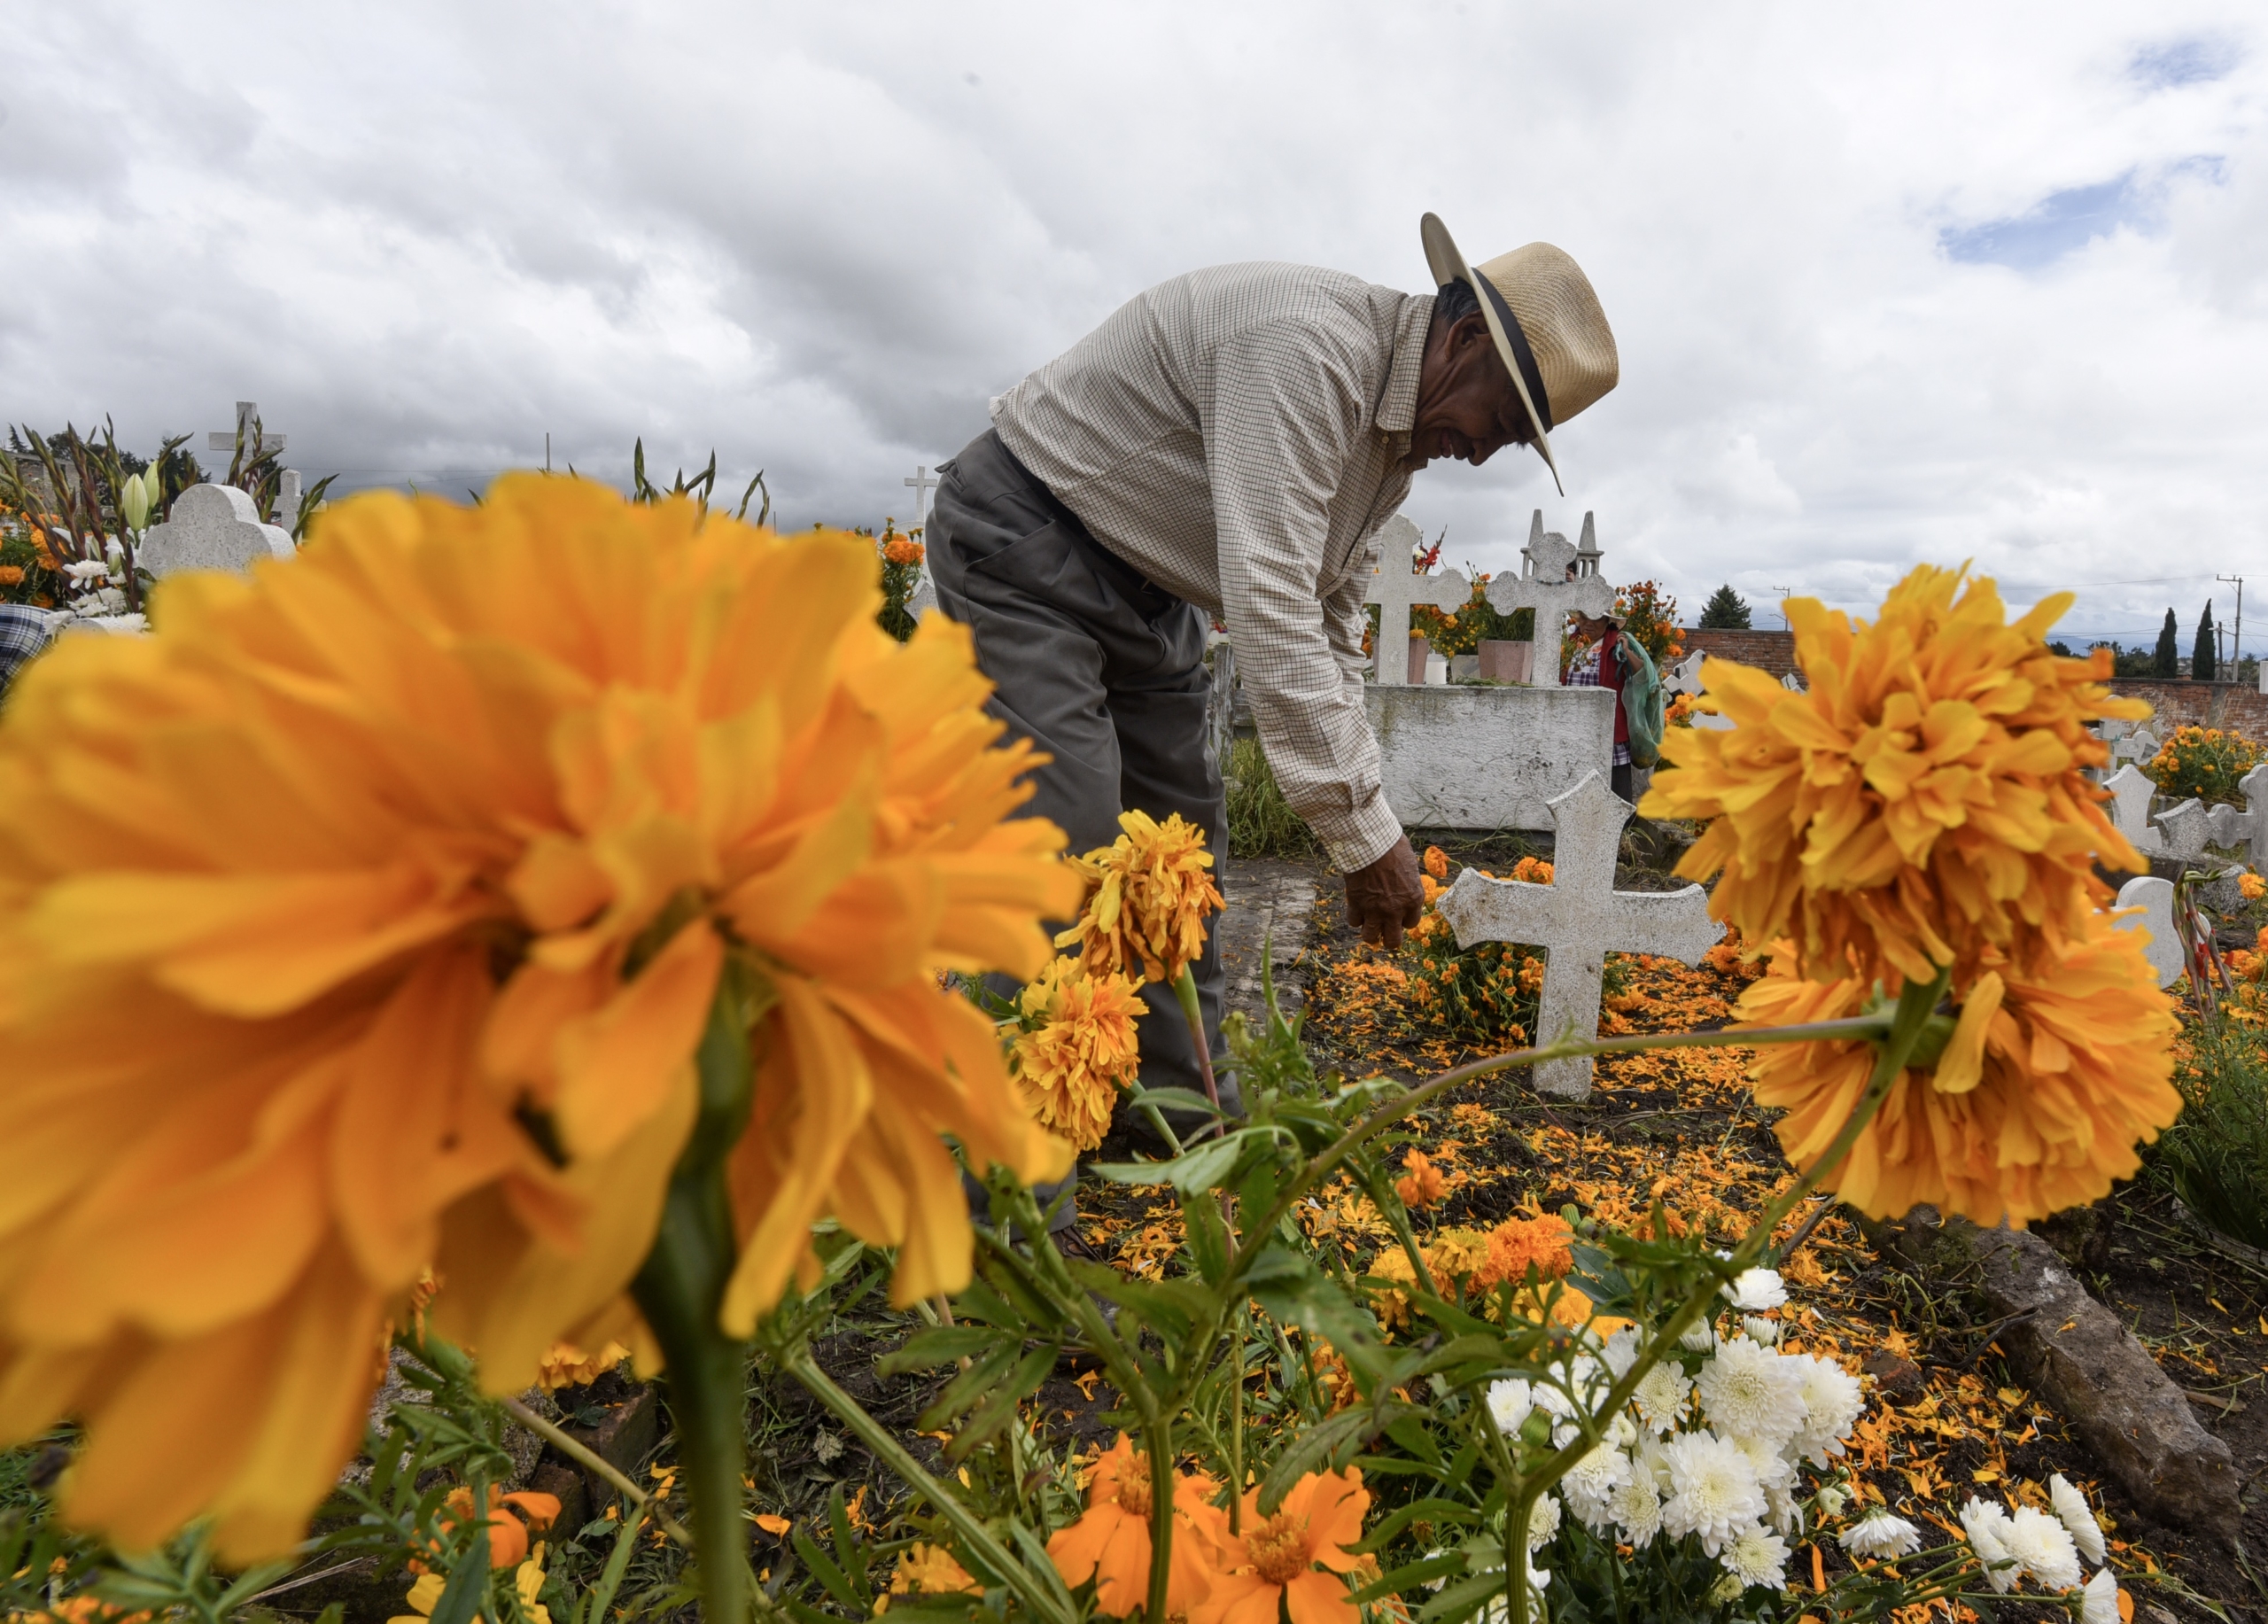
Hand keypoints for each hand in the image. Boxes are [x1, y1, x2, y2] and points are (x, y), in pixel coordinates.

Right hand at [1344, 834, 1423, 948]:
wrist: (1370, 843)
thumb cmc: (1392, 847)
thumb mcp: (1409, 865)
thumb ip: (1407, 883)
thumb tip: (1403, 885)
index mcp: (1413, 899)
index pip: (1411, 924)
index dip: (1403, 919)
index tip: (1398, 914)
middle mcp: (1396, 910)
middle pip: (1393, 941)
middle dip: (1388, 938)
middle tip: (1383, 931)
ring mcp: (1375, 910)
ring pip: (1370, 937)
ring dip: (1369, 931)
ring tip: (1367, 923)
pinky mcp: (1357, 904)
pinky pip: (1354, 921)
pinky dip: (1354, 916)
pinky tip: (1356, 907)